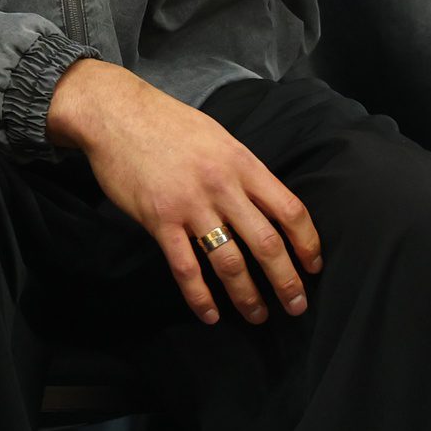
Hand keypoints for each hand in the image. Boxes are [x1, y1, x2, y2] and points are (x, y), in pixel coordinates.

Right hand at [46, 59, 321, 325]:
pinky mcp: (159, 220)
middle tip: (296, 306)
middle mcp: (222, 186)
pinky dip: (200, 297)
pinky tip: (210, 315)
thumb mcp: (218, 138)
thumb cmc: (169, 123)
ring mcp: (190, 205)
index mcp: (242, 163)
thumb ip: (242, 171)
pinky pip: (186, 268)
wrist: (117, 114)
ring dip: (246, 295)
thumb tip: (265, 204)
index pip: (289, 209)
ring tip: (258, 316)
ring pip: (229, 262)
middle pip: (266, 243)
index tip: (313, 265)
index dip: (307, 242)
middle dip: (286, 281)